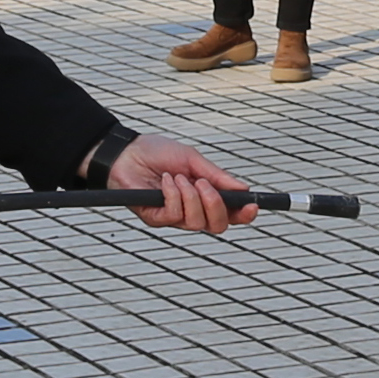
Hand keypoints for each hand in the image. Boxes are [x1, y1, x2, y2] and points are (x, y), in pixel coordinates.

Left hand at [107, 132, 253, 234]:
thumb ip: (217, 176)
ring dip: (191, 197)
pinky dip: (173, 195)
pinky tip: (165, 181)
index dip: (244, 214)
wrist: (126, 152)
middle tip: (206, 185)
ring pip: (196, 222)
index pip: (230, 214)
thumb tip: (243, 188)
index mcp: (204, 196)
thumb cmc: (157, 153)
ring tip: (179, 178)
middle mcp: (192, 211)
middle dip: (217, 206)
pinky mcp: (155, 218)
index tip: (252, 205)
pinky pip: (174, 215)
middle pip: (218, 226)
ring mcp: (174, 217)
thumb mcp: (192, 160)